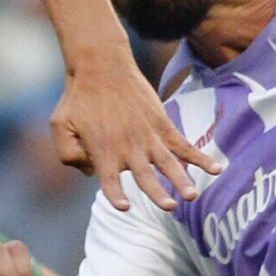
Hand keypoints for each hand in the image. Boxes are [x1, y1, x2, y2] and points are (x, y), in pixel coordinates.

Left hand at [49, 54, 217, 213]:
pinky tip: (216, 169)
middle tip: (169, 207)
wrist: (101, 67)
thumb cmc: (77, 98)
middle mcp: (128, 147)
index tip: (125, 208)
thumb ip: (68, 154)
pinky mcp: (162, 124)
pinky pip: (184, 144)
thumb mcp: (60, 126)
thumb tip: (88, 173)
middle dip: (158, 194)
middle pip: (144, 177)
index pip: (110, 181)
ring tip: (192, 196)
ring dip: (182, 180)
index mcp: (102, 150)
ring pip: (168, 163)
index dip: (117, 196)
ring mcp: (148, 136)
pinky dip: (200, 157)